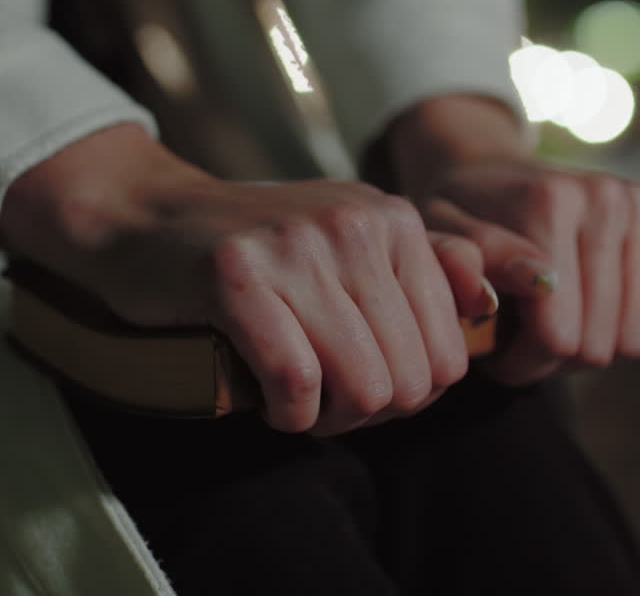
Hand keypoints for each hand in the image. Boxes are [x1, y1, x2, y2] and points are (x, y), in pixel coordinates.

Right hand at [0, 124, 491, 433]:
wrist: (146, 221)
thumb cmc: (257, 254)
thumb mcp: (348, 248)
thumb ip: (422, 274)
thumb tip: (493, 306)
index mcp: (396, 220)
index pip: (448, 355)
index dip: (409, 395)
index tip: (360, 386)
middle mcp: (357, 224)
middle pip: (408, 381)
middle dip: (367, 414)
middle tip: (322, 402)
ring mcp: (297, 246)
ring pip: (360, 386)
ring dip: (327, 419)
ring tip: (296, 402)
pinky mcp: (237, 275)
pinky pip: (294, 381)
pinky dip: (286, 412)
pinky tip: (269, 401)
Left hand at [380, 95, 639, 384]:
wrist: (491, 169)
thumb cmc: (458, 213)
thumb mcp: (438, 233)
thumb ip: (470, 259)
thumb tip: (539, 282)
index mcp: (551, 203)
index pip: (557, 334)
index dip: (522, 363)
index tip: (495, 358)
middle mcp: (606, 199)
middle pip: (598, 343)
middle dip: (553, 361)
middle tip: (520, 345)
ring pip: (631, 337)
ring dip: (588, 349)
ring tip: (548, 328)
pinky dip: (621, 327)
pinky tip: (584, 311)